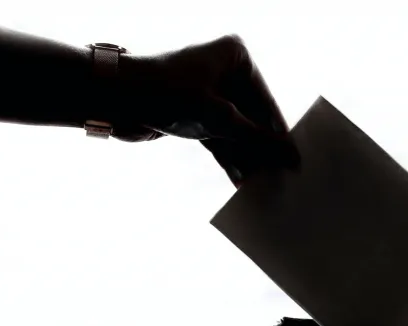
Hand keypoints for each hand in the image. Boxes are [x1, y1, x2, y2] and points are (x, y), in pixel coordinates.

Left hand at [114, 35, 299, 186]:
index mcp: (236, 57)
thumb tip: (292, 158)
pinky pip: (220, 139)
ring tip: (263, 186)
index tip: (295, 162)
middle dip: (263, 150)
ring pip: (237, 131)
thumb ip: (258, 140)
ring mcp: (210, 94)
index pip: (267, 102)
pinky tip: (241, 181)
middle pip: (254, 118)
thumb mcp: (219, 119)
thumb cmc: (166, 94)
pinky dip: (229, 158)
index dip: (280, 135)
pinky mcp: (195, 114)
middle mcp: (225, 71)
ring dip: (247, 158)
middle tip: (280, 178)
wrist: (112, 98)